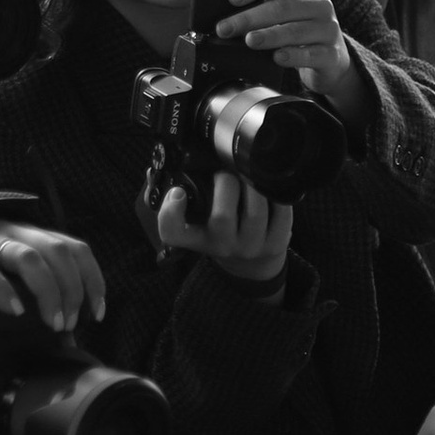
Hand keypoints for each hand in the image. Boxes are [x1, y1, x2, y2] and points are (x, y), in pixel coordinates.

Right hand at [0, 220, 105, 331]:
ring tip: (51, 323)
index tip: (96, 314)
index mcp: (32, 237)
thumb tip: (70, 335)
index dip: (92, 280)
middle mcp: (13, 232)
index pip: (76, 249)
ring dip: (48, 292)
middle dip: (72, 290)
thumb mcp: (14, 283)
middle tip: (68, 324)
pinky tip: (14, 311)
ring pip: (28, 257)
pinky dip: (3, 290)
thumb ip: (40, 298)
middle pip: (57, 251)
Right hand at [158, 170, 292, 282]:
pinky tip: (268, 185)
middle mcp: (222, 246)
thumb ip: (176, 195)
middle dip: (225, 182)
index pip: (173, 233)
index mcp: (195, 239)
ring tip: (249, 174)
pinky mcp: (277, 242)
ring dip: (252, 183)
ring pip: (255, 211)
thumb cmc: (219, 230)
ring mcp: (251, 247)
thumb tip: (153, 170)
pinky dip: (275, 192)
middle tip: (226, 171)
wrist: (252, 263)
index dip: (171, 212)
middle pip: (222, 216)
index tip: (178, 193)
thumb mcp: (195, 220)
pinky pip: (281, 211)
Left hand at [214, 0, 353, 99]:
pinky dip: (292, 56)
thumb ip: (262, 7)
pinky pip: (311, 54)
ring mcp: (327, 28)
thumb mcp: (283, 14)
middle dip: (250, 17)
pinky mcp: (332, 53)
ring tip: (248, 41)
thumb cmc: (296, 32)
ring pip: (295, 30)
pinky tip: (277, 58)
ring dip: (269, 36)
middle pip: (282, 7)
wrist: (330, 61)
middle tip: (225, 28)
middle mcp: (318, 3)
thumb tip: (224, 14)